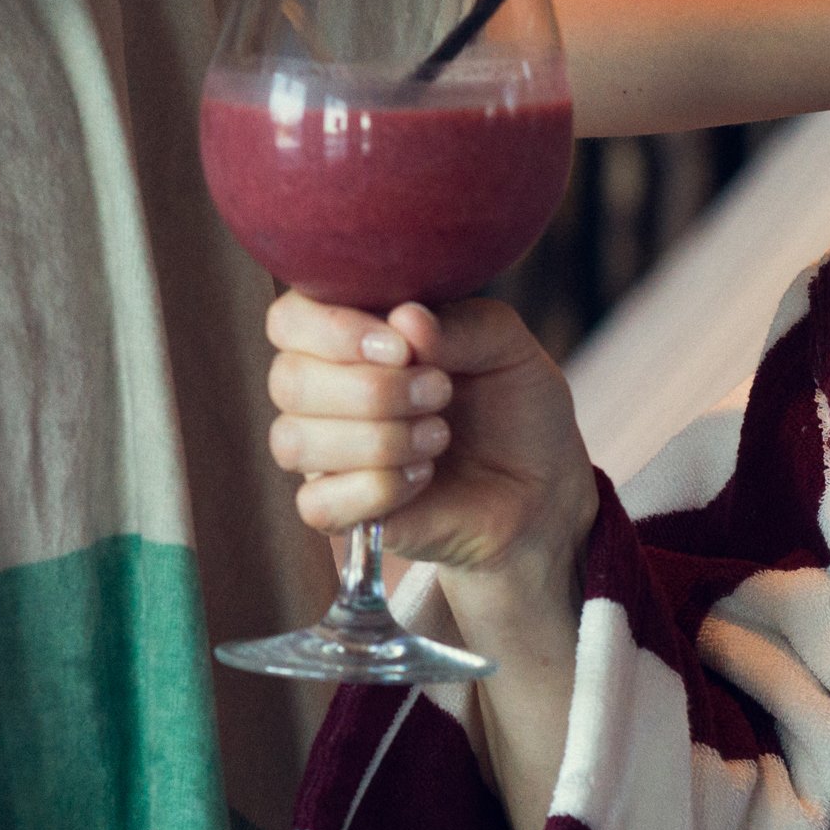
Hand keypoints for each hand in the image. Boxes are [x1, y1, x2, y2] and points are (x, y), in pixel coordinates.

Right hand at [263, 291, 593, 611]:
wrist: (540, 487)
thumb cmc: (513, 405)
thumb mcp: (508, 347)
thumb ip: (463, 324)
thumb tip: (405, 319)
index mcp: (350, 335)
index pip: (290, 319)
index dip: (333, 330)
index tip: (401, 347)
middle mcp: (324, 390)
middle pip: (288, 381)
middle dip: (372, 390)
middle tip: (439, 392)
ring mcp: (325, 454)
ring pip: (294, 442)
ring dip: (378, 439)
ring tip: (439, 436)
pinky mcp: (338, 511)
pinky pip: (316, 503)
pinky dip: (378, 488)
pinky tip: (423, 476)